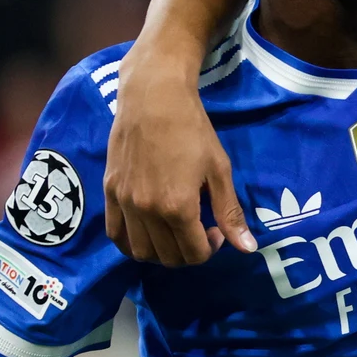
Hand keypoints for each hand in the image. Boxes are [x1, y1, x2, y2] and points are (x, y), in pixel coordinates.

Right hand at [103, 43, 254, 265]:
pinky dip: (132, 243)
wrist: (153, 99)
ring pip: (140, 252)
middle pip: (167, 257)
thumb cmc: (192, 130)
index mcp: (178, 207)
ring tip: (175, 231)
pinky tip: (148, 230)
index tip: (216, 231)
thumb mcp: (219, 170)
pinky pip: (115, 234)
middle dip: (188, 253)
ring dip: (161, 252)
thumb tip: (247, 248)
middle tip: (199, 230)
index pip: (194, 253)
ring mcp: (124, 203)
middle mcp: (147, 211)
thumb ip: (229, 212)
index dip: (210, 249)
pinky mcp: (109, 193)